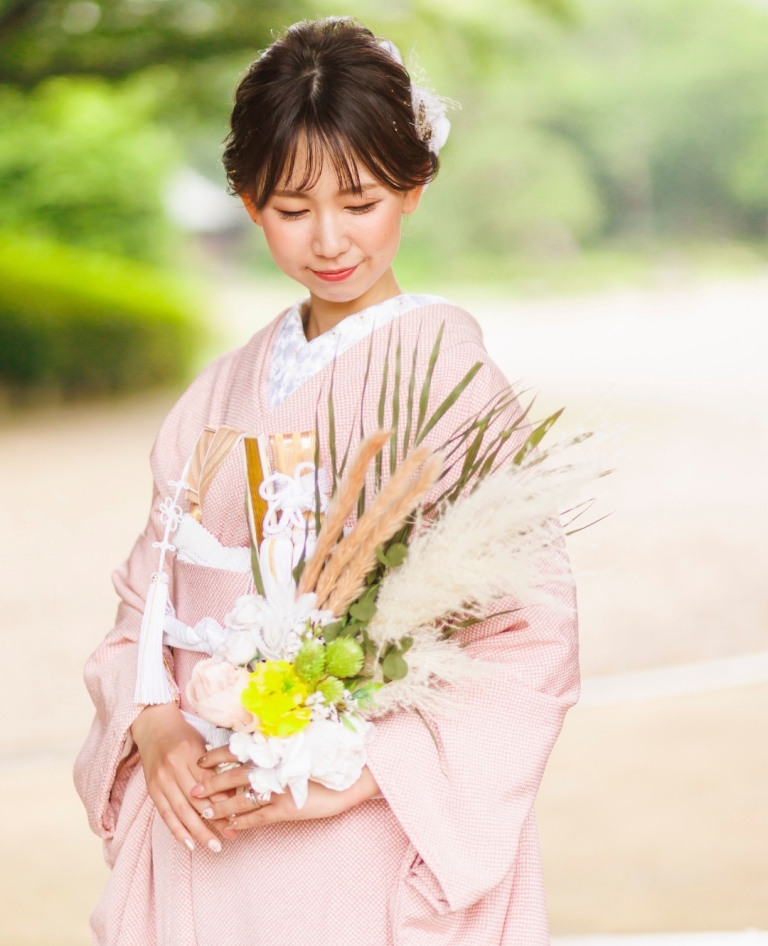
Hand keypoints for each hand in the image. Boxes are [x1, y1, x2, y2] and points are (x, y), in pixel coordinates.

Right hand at [131, 704, 235, 850]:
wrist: (153, 727)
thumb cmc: (183, 735)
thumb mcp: (201, 743)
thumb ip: (214, 766)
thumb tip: (233, 793)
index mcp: (189, 752)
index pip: (209, 781)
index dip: (223, 800)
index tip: (238, 815)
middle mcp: (173, 766)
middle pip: (196, 799)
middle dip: (215, 820)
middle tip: (231, 834)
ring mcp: (160, 780)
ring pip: (181, 811)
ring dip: (198, 831)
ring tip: (214, 845)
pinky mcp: (152, 790)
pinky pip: (165, 814)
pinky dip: (177, 831)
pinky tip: (189, 844)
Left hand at [191, 745, 380, 830]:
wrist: (350, 776)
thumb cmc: (327, 757)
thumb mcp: (300, 746)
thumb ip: (277, 746)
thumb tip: (256, 746)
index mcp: (275, 750)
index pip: (238, 751)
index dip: (217, 756)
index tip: (200, 760)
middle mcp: (274, 768)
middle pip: (234, 776)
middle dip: (212, 784)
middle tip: (193, 791)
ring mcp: (279, 789)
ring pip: (242, 800)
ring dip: (222, 807)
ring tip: (205, 813)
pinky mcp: (287, 809)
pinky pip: (259, 817)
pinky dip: (243, 822)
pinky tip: (231, 826)